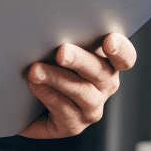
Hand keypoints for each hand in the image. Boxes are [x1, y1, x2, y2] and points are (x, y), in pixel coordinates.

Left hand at [20, 32, 135, 138]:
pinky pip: (64, 110)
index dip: (121, 49)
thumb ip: (62, 35)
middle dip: (80, 60)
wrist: (26, 99)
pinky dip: (48, 95)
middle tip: (62, 52)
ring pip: (82, 92)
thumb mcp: (55, 45)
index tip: (109, 41)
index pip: (125, 56)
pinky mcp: (74, 125)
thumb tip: (46, 25)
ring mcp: (92, 107)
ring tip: (36, 70)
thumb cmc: (45, 61)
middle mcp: (105, 85)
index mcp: (106, 60)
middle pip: (101, 72)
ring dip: (58, 79)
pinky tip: (34, 85)